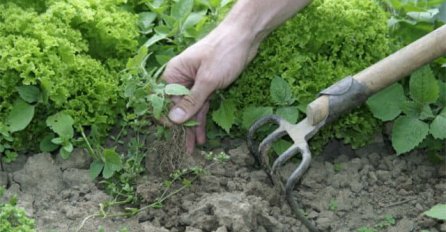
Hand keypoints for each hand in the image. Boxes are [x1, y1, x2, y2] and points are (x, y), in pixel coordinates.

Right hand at [162, 24, 258, 153]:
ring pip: (190, 110)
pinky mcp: (208, 86)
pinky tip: (202, 136)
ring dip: (192, 128)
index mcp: (174, 73)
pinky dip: (202, 119)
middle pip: (177, 108)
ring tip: (193, 148)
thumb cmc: (223, 53)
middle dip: (181, 128)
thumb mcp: (207, 80)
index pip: (164, 101)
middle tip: (185, 149)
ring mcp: (195, 83)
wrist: (245, 37)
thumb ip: (191, 101)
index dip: (168, 119)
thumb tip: (173, 120)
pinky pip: (201, 106)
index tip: (173, 137)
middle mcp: (181, 79)